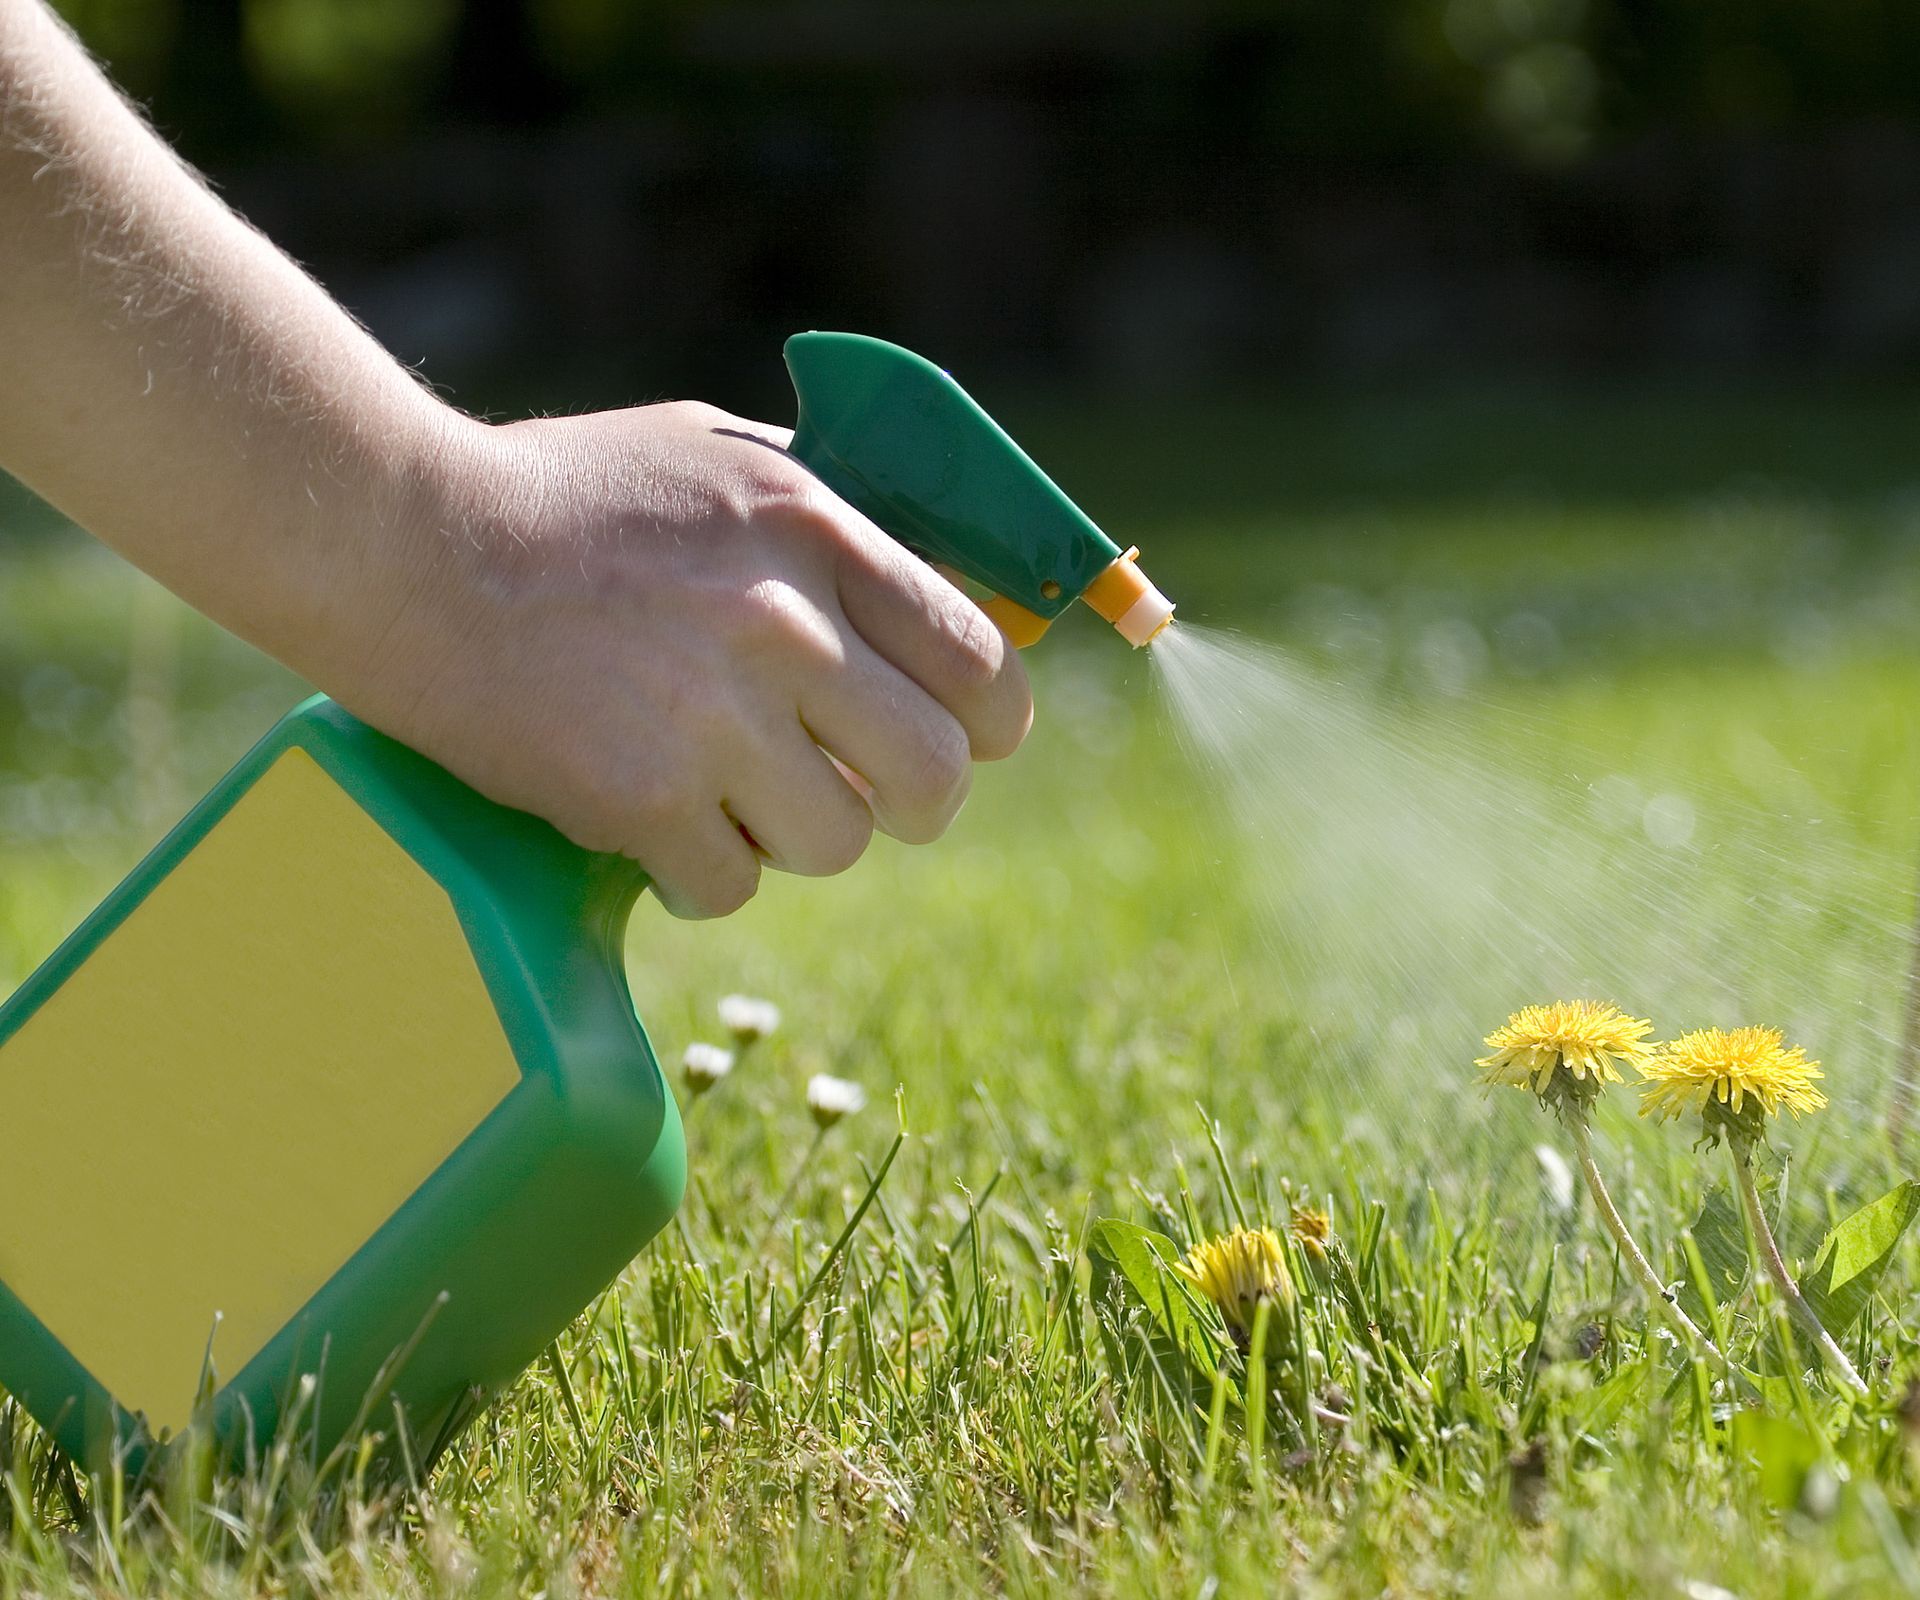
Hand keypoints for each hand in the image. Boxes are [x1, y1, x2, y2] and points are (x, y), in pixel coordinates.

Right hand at [346, 401, 1033, 917]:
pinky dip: (700, 871)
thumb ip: (834, 519)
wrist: (401, 541)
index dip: (992, 721)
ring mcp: (712, 716)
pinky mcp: (638, 798)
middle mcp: (784, 624)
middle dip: (912, 802)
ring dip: (794, 836)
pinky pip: (731, 887)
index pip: (979, 659)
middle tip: (863, 795)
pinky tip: (654, 822)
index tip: (971, 741)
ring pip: (838, 843)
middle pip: (935, 776)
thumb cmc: (563, 496)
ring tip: (728, 792)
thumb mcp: (719, 457)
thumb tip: (945, 588)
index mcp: (817, 529)